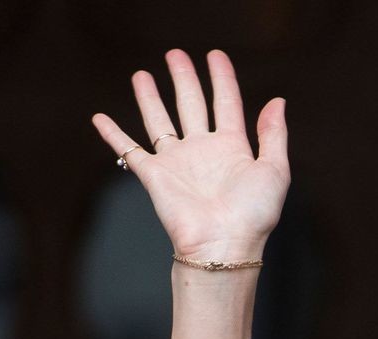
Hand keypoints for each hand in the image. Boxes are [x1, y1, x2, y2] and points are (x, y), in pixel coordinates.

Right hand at [90, 49, 288, 263]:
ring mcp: (177, 162)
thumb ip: (274, 134)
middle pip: (191, 105)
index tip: (215, 55)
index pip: (226, 103)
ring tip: (141, 74)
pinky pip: (129, 149)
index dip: (222, 78)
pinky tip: (100, 118)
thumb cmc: (253, 214)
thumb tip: (277, 100)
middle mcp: (203, 151)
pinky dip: (113, 134)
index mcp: (233, 149)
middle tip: (175, 55)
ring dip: (149, 98)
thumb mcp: (275, 170)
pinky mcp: (154, 175)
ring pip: (160, 121)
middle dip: (183, 79)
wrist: (222, 244)